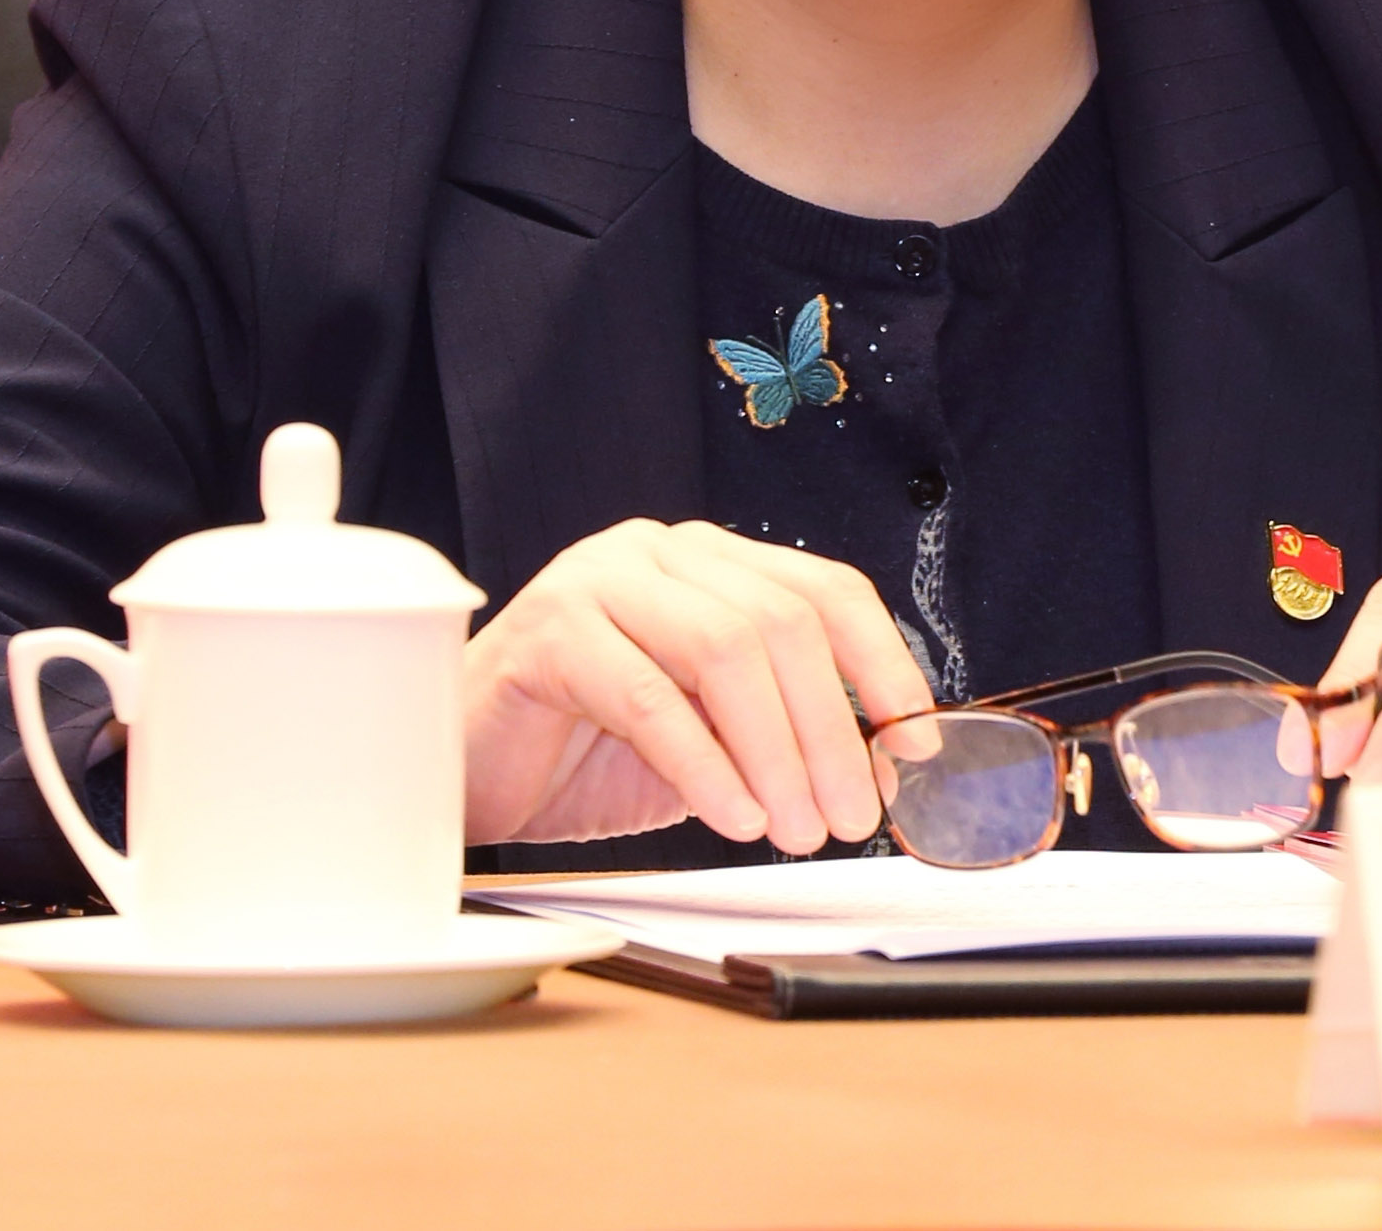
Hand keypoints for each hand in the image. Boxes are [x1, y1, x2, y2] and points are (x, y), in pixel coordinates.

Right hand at [459, 519, 934, 849]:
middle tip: (853, 816)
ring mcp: (599, 579)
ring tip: (798, 828)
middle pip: (781, 621)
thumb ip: (782, 734)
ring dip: (777, 751)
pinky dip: (705, 763)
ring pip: (723, 648)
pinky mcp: (549, 632)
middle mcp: (660, 553)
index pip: (824, 589)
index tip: (916, 742)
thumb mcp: (710, 740)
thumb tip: (881, 769)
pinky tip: (735, 818)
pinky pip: (648, 696)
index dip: (882, 663)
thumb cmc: (585, 753)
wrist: (465, 770)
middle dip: (832, 729)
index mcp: (709, 562)